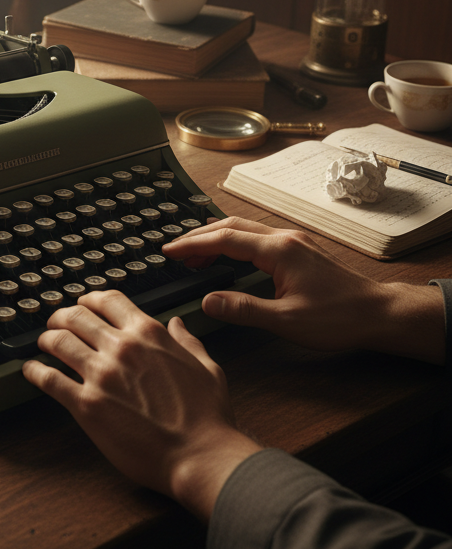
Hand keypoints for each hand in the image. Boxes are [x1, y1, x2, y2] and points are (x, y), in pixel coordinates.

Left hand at [22, 291, 260, 521]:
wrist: (200, 456)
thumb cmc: (208, 418)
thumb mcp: (206, 367)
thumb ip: (186, 341)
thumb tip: (176, 324)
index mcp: (148, 334)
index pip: (108, 300)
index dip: (89, 299)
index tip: (82, 305)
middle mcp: (121, 347)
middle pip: (76, 316)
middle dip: (61, 317)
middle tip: (56, 324)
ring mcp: (101, 374)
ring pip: (58, 341)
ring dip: (46, 340)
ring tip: (43, 344)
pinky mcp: (87, 404)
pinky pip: (49, 379)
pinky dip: (34, 372)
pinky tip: (30, 371)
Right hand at [162, 217, 445, 364]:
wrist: (380, 314)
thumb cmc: (339, 318)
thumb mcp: (287, 321)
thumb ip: (244, 309)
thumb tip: (208, 301)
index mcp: (278, 251)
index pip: (224, 239)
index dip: (193, 245)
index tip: (169, 252)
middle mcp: (284, 238)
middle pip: (230, 227)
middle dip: (198, 237)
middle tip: (174, 251)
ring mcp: (293, 241)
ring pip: (244, 229)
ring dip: (215, 237)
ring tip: (194, 255)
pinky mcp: (298, 250)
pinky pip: (257, 236)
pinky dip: (233, 241)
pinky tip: (228, 255)